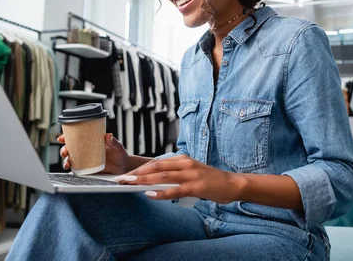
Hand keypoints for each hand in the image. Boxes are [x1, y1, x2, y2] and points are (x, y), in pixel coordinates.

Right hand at [58, 133, 128, 174]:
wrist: (123, 166)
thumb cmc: (120, 154)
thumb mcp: (117, 147)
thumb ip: (114, 142)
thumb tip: (108, 136)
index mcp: (91, 141)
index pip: (77, 137)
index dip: (67, 137)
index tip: (62, 138)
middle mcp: (86, 150)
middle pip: (70, 148)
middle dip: (64, 150)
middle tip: (65, 152)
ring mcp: (86, 160)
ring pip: (71, 159)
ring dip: (66, 161)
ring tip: (67, 163)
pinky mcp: (87, 169)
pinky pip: (77, 169)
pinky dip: (72, 170)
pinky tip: (70, 170)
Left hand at [115, 155, 242, 202]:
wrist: (230, 183)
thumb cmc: (209, 179)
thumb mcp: (190, 171)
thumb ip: (174, 173)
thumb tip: (152, 180)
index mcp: (182, 159)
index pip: (157, 162)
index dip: (140, 168)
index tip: (126, 174)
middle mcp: (185, 164)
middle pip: (156, 167)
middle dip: (137, 173)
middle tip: (122, 178)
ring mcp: (191, 174)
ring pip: (163, 176)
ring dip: (144, 180)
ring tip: (130, 184)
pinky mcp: (196, 186)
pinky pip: (175, 189)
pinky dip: (161, 192)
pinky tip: (150, 194)